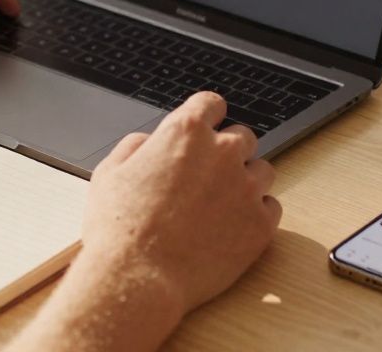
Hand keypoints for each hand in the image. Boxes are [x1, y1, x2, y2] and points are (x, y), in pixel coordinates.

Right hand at [80, 92, 281, 315]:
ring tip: (221, 205)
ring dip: (245, 181)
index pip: (212, 104)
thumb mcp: (110, 172)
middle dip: (228, 152)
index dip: (208, 115)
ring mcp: (246, 188)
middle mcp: (223, 152)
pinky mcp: (261, 224)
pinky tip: (231, 227)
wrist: (137, 277)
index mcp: (186, 131)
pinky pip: (271, 207)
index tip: (208, 127)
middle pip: (243, 137)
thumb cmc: (119, 227)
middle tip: (208, 176)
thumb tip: (150, 143)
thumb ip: (136, 146)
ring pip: (262, 170)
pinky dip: (255, 214)